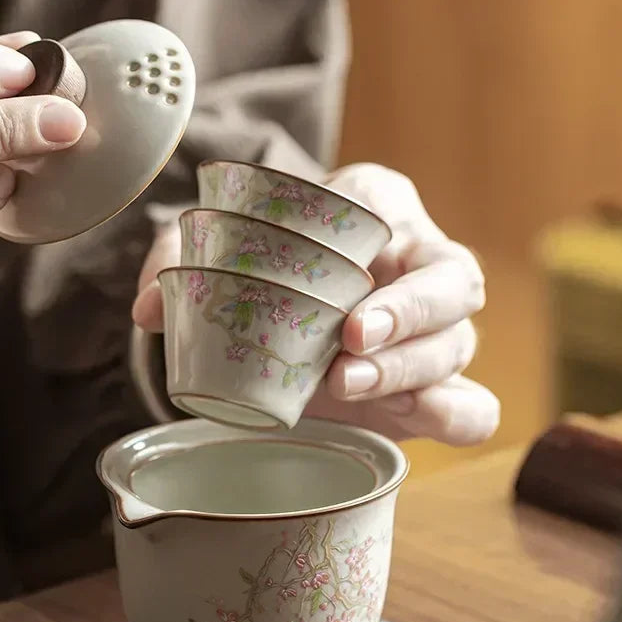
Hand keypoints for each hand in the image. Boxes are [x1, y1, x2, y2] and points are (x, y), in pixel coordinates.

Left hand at [132, 163, 498, 445]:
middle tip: (348, 343)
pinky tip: (410, 418)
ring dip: (409, 368)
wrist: (289, 330)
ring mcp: (438, 329)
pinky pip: (476, 408)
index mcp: (371, 209)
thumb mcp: (217, 261)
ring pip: (461, 342)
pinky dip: (452, 415)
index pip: (384, 203)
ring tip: (346, 384)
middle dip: (407, 313)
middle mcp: (419, 262)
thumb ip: (178, 267)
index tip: (329, 277)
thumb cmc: (266, 277)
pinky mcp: (439, 387)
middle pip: (451, 280)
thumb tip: (145, 308)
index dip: (369, 234)